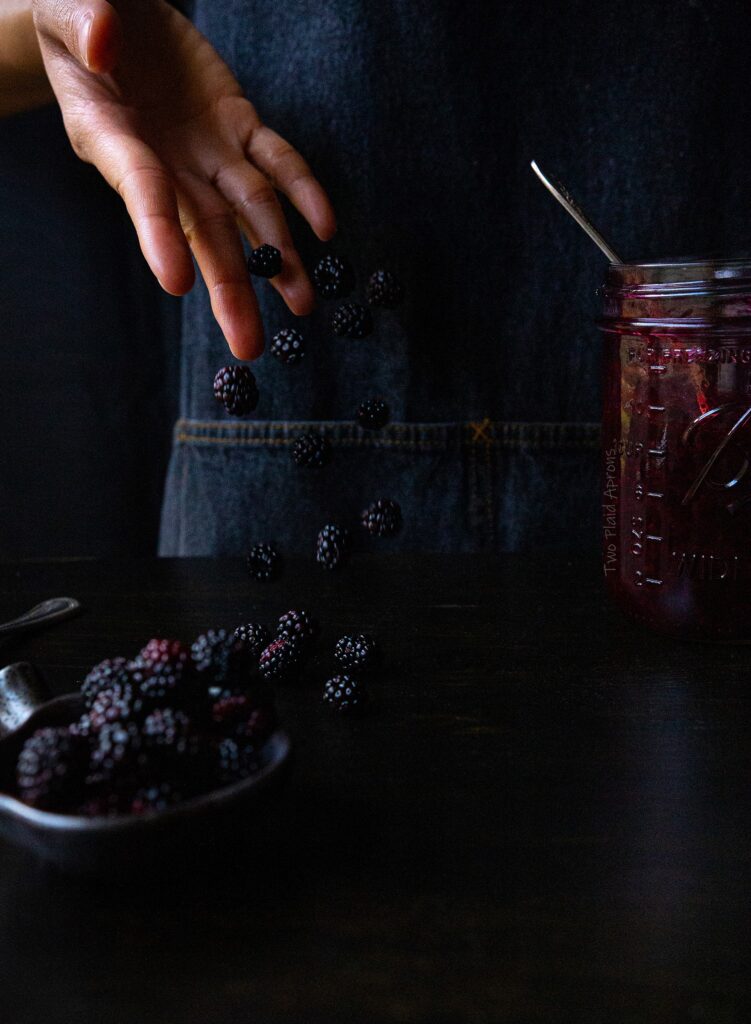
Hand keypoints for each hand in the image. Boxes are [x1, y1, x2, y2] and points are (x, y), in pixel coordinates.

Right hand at [31, 0, 335, 357]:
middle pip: (203, 232)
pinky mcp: (239, 125)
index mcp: (111, 139)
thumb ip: (82, 23)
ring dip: (279, 259)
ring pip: (250, 212)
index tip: (175, 283)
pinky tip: (327, 229)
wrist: (111, 11)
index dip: (158, 236)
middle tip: (249, 346)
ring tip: (304, 305)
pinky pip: (279, 162)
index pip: (142, 193)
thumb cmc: (76, 16)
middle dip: (230, 289)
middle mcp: (165, 160)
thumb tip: (103, 40)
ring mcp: (207, 149)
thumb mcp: (66, 11)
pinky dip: (304, 191)